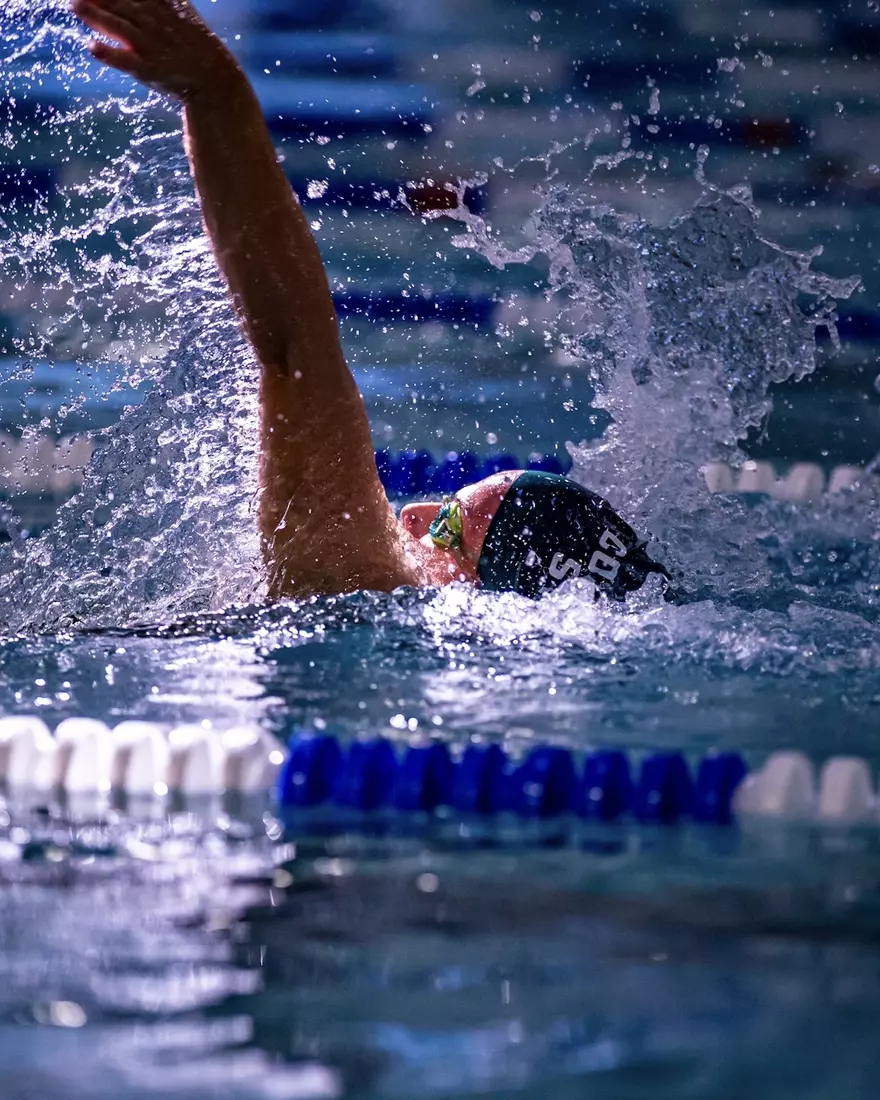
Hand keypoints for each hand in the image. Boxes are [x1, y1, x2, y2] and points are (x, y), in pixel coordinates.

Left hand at [70, 0, 238, 101]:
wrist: (215, 79)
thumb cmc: (194, 45)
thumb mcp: (182, 12)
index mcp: (162, 6)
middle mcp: (155, 22)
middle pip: (120, 2)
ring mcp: (151, 46)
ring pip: (118, 26)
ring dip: (94, 15)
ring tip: (74, 5)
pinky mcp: (149, 70)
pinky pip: (126, 61)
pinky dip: (109, 54)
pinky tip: (92, 47)